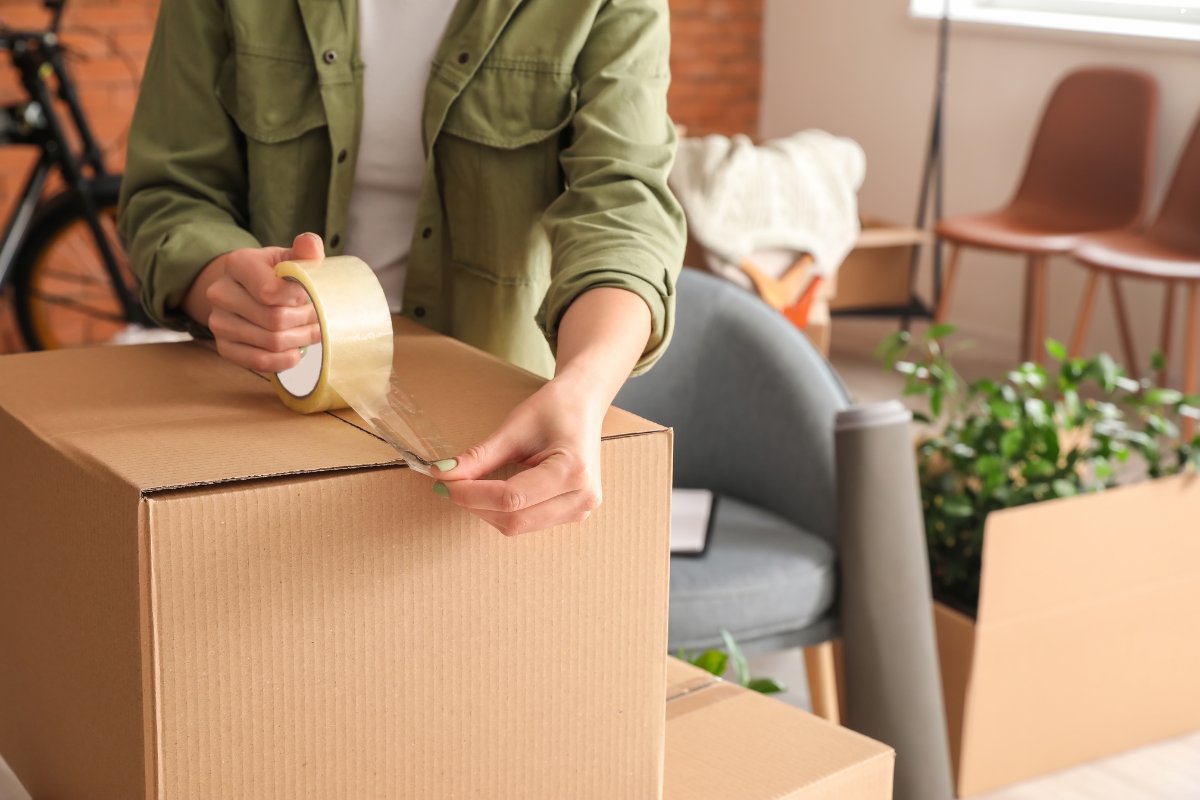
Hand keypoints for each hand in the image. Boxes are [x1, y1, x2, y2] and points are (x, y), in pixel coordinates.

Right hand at [183, 232, 324, 371]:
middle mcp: (220, 292)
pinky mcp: (224, 347)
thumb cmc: (276, 274)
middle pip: (274, 319)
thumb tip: (310, 244)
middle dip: (305, 321)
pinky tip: (296, 351)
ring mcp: (218, 322)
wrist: (250, 291)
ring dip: (300, 340)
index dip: (300, 298)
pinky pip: (259, 362)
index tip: (311, 296)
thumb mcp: (290, 258)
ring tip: (310, 331)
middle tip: (319, 319)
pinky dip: (284, 360)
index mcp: (237, 263)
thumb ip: (304, 252)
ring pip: (271, 342)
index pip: (271, 291)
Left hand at [432, 377, 604, 535]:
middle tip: (448, 485)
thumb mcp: (514, 428)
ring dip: (486, 511)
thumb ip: (480, 456)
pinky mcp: (573, 514)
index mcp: (573, 471)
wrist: (584, 405)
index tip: (443, 482)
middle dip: (475, 504)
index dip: (471, 494)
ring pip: (518, 526)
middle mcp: (582, 497)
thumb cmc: (555, 408)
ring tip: (469, 487)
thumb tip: (443, 474)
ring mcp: (581, 510)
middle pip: (514, 519)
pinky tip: (492, 493)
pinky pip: (528, 523)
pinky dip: (502, 511)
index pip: (511, 498)